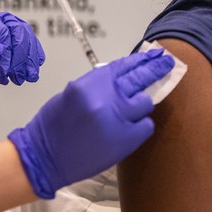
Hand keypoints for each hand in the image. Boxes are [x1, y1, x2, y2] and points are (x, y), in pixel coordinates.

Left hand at [0, 6, 45, 84]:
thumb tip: (0, 53)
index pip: (3, 33)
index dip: (7, 55)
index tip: (4, 75)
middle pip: (18, 31)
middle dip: (23, 56)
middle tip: (24, 77)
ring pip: (23, 35)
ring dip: (29, 56)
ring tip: (30, 77)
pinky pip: (20, 41)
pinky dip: (28, 53)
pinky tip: (36, 64)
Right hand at [8, 48, 174, 198]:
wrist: (43, 157)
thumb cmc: (55, 126)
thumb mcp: (74, 93)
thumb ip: (99, 84)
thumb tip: (124, 76)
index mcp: (90, 84)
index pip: (124, 65)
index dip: (142, 59)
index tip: (156, 54)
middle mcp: (105, 98)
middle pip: (140, 78)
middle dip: (156, 68)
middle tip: (167, 62)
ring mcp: (116, 119)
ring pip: (145, 103)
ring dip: (141, 105)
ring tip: (129, 112)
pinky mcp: (124, 140)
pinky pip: (146, 126)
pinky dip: (141, 126)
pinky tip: (130, 129)